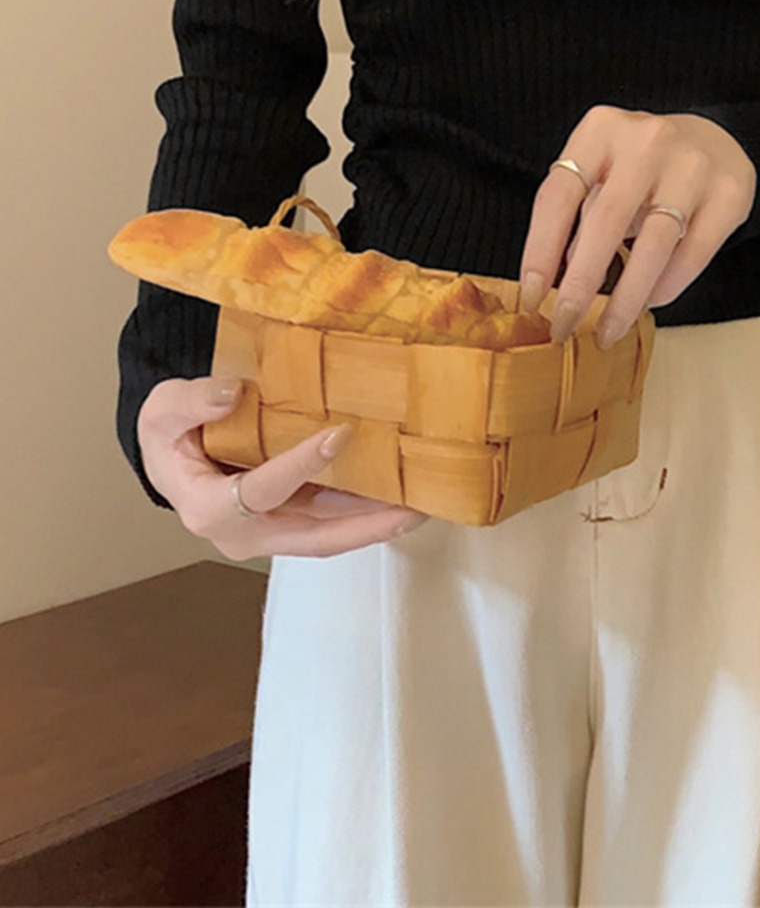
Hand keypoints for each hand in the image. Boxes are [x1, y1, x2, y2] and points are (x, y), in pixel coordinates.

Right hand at [137, 375, 430, 557]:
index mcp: (209, 509)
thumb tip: (231, 393)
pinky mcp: (292, 520)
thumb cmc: (170, 434)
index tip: (340, 434)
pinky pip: (333, 521)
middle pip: (313, 538)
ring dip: (377, 523)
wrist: (175, 453)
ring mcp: (272, 532)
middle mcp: (245, 534)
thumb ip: (189, 402)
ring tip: (424, 504)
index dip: (301, 466)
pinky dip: (367, 511)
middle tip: (414, 509)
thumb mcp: (162, 411)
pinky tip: (403, 493)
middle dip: (365, 526)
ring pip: (330, 535)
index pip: (260, 492)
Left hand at [517, 107, 756, 349]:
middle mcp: (647, 141)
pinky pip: (692, 254)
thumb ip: (579, 217)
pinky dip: (666, 286)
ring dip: (626, 298)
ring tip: (608, 330)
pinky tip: (650, 301)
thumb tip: (558, 280)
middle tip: (565, 326)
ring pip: (653, 245)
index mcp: (601, 130)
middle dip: (580, 285)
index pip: (558, 195)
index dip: (539, 252)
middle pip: (605, 222)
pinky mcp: (729, 192)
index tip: (531, 298)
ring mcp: (692, 165)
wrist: (715, 139)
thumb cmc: (643, 164)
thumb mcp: (602, 172)